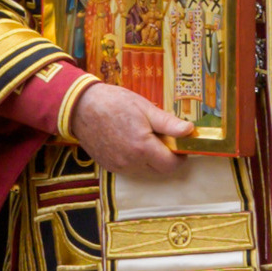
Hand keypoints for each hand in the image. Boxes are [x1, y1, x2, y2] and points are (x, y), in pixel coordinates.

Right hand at [71, 83, 193, 173]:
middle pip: (158, 169)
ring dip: (150, 158)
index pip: (171, 165)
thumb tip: (189, 131)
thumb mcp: (145, 108)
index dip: (179, 156)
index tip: (179, 144)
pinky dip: (135, 158)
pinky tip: (129, 139)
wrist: (81, 107)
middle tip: (161, 136)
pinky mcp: (108, 166)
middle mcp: (131, 163)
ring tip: (143, 134)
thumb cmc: (115, 103)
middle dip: (165, 156)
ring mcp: (118, 167)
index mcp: (143, 148)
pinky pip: (130, 168)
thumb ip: (168, 123)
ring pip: (144, 169)